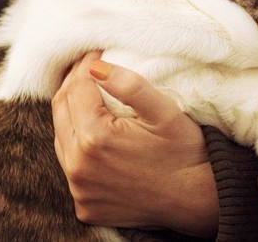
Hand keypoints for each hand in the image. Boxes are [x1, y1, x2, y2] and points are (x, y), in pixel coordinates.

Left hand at [52, 52, 218, 236]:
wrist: (195, 198)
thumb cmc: (184, 152)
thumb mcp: (165, 111)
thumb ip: (131, 86)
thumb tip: (96, 67)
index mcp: (96, 138)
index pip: (77, 89)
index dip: (85, 66)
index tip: (96, 53)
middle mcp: (79, 167)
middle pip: (61, 112)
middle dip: (73, 85)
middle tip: (89, 70)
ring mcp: (80, 190)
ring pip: (62, 140)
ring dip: (72, 116)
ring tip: (90, 99)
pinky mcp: (85, 205)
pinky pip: (73, 169)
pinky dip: (79, 149)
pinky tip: (97, 139)